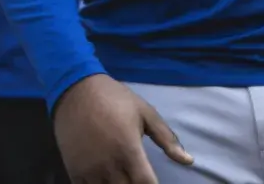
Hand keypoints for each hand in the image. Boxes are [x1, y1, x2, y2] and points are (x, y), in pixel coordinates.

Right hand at [53, 74, 192, 183]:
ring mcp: (90, 171)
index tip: (154, 183)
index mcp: (129, 151)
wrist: (75, 89)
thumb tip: (189, 161)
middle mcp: (109, 166)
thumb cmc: (114, 99)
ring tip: (124, 178)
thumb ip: (167, 138)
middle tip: (139, 178)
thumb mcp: (145, 112)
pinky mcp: (74, 171)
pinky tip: (107, 181)